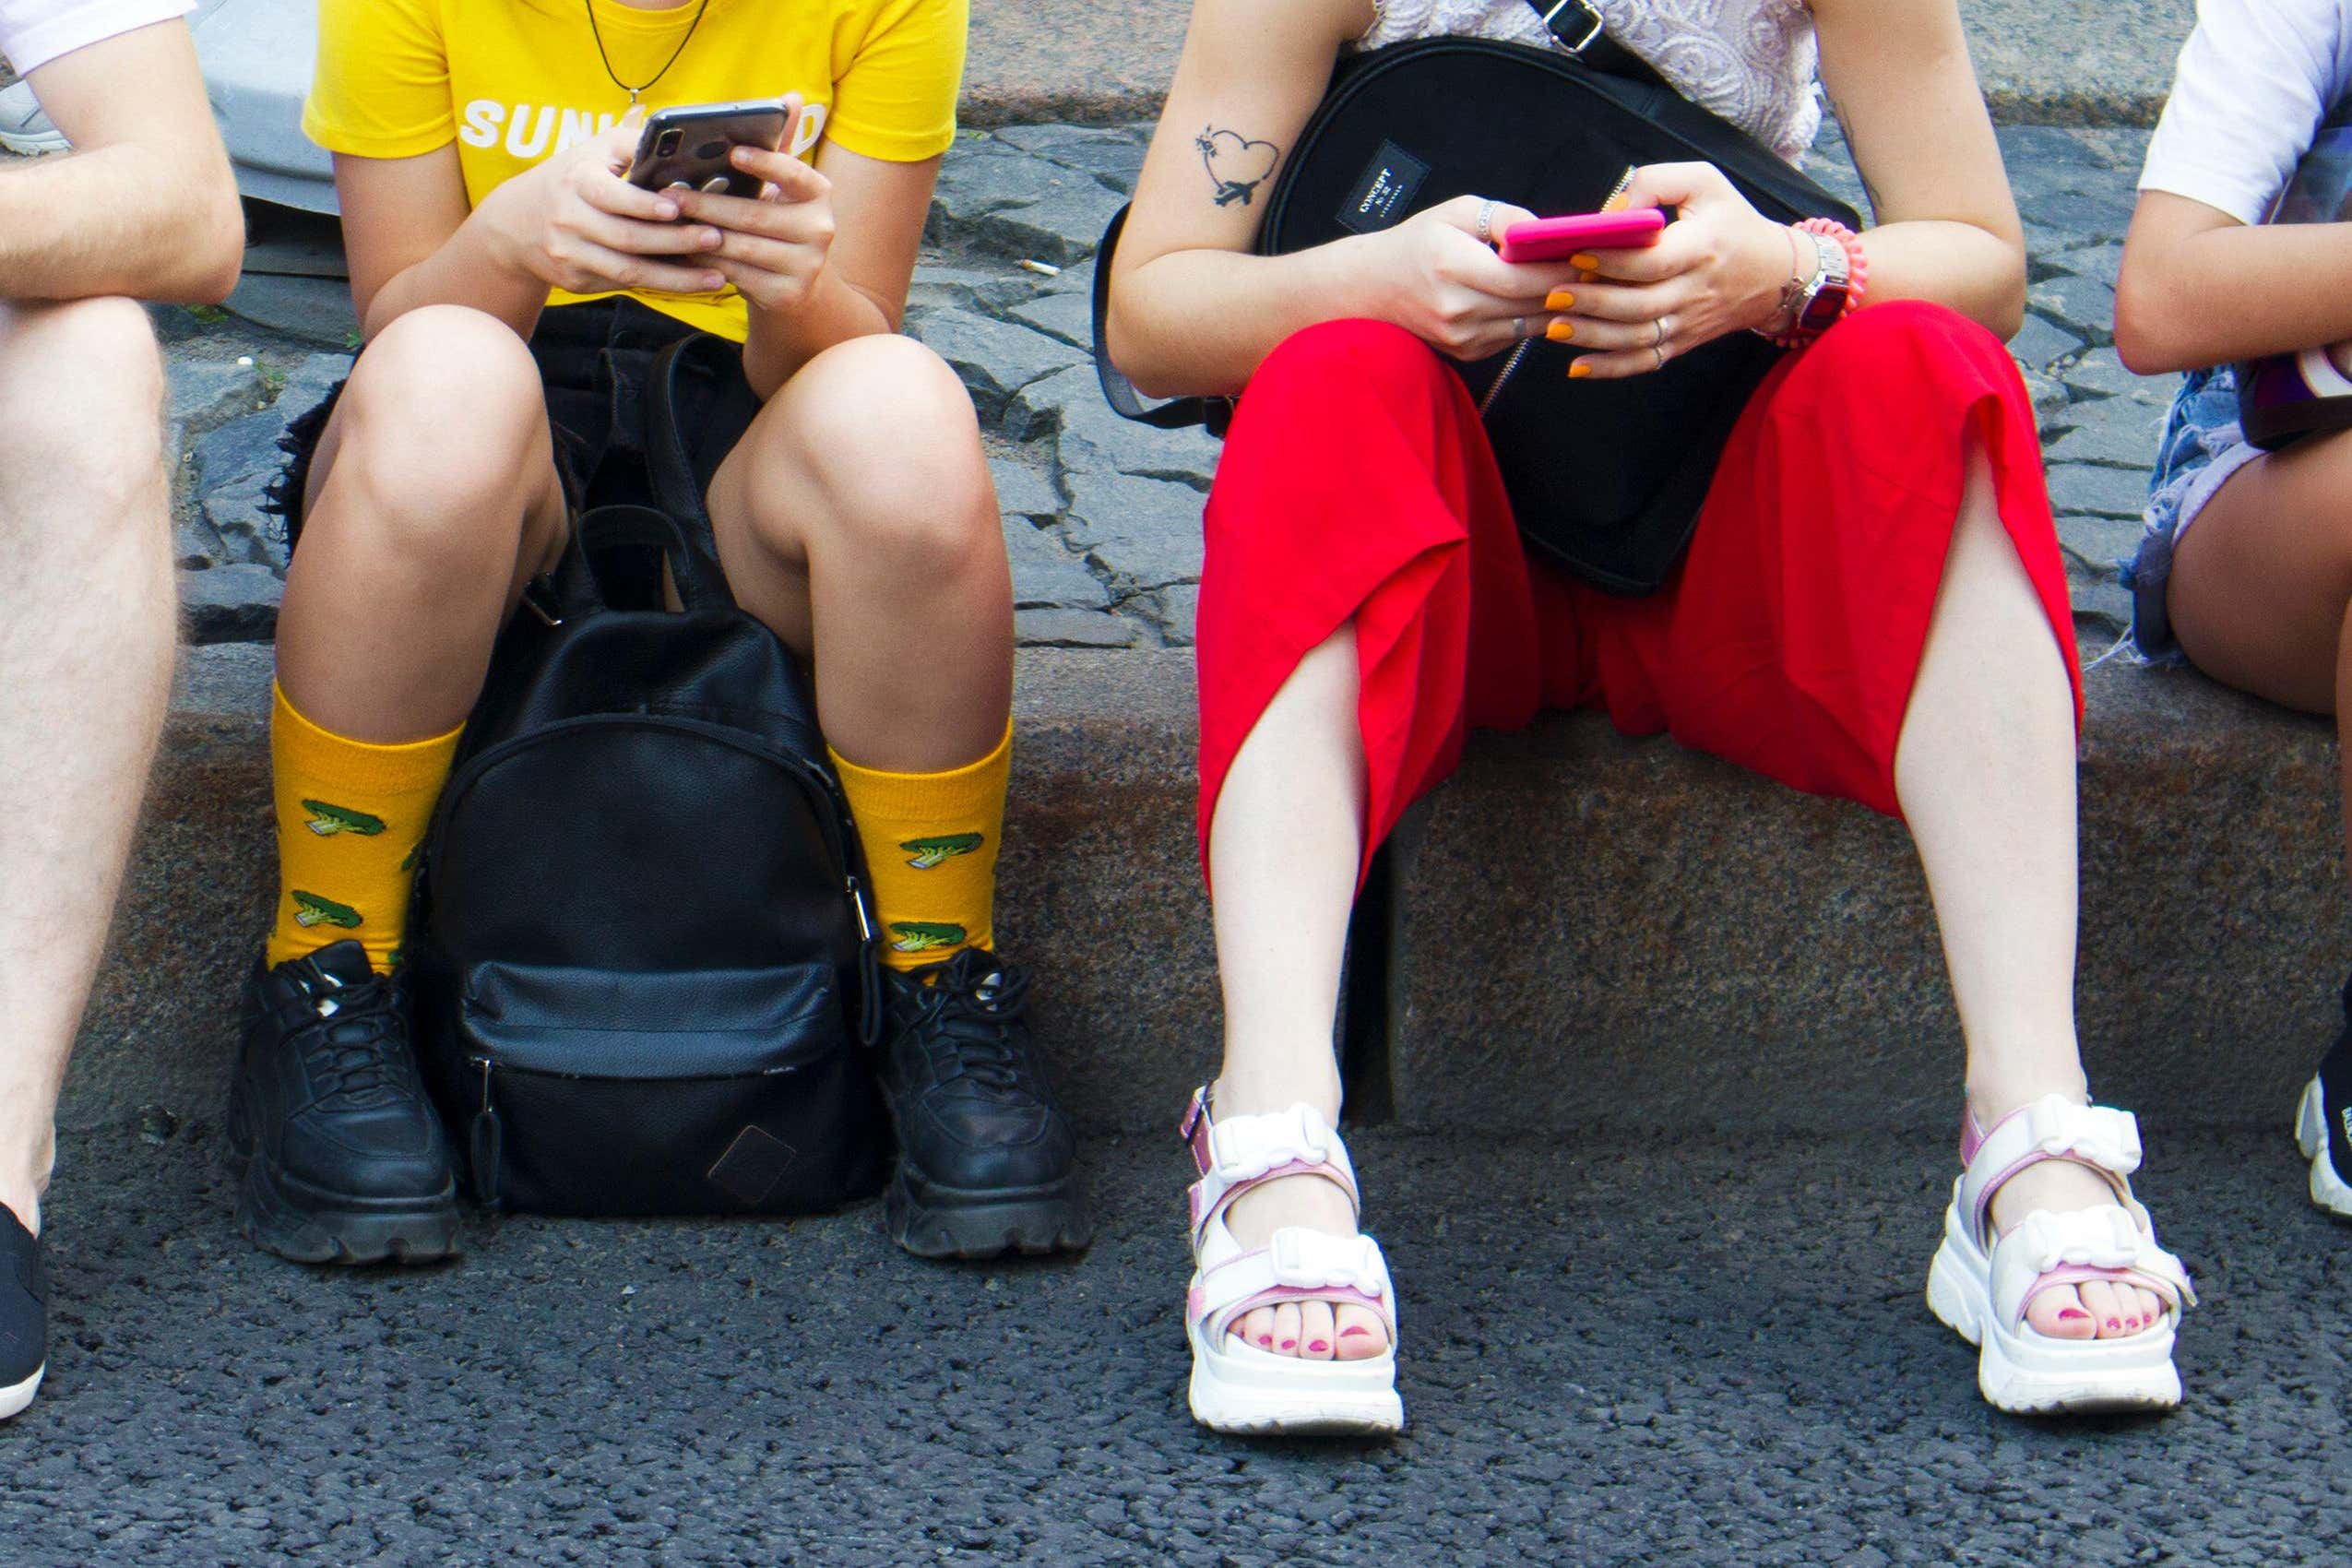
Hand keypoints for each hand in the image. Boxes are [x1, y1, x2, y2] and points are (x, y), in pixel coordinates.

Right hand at [475, 114, 728, 297]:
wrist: (515, 223)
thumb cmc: (572, 177)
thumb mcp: (593, 151)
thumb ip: (632, 143)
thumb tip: (675, 131)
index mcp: (577, 181)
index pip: (611, 195)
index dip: (643, 204)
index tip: (676, 208)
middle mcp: (569, 219)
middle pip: (628, 238)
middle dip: (675, 241)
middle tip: (716, 239)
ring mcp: (571, 254)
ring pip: (629, 271)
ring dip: (676, 277)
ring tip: (717, 276)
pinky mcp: (576, 281)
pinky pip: (624, 284)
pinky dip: (659, 284)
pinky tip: (690, 283)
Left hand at [668, 116, 836, 316]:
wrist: (795, 286)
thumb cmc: (778, 224)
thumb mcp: (780, 187)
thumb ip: (778, 145)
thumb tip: (789, 96)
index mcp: (819, 194)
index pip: (794, 172)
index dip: (765, 163)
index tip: (733, 153)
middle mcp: (821, 229)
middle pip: (754, 216)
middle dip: (707, 205)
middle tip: (668, 195)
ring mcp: (807, 265)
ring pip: (741, 247)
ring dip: (699, 235)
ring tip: (668, 222)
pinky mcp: (788, 294)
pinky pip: (737, 275)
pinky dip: (706, 263)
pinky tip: (683, 251)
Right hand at [1361, 195, 1583, 362]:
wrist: (1371, 288)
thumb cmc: (1417, 244)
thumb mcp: (1456, 212)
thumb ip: (1503, 217)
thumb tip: (1544, 230)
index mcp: (1452, 267)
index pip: (1521, 278)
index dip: (1561, 271)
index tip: (1590, 257)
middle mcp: (1456, 309)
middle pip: (1532, 305)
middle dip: (1570, 288)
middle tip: (1601, 270)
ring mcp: (1461, 337)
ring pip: (1529, 325)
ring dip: (1558, 307)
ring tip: (1582, 283)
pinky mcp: (1467, 353)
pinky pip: (1514, 336)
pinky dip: (1532, 318)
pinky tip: (1544, 299)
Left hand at [1543, 162, 1796, 379]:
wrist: (1774, 274)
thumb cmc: (1730, 221)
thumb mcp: (1705, 182)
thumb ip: (1657, 181)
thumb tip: (1614, 211)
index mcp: (1702, 248)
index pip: (1655, 261)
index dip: (1615, 262)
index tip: (1578, 255)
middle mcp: (1695, 291)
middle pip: (1641, 306)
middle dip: (1593, 304)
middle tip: (1554, 297)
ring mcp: (1689, 322)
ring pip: (1638, 338)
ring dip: (1594, 337)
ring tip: (1554, 329)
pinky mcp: (1683, 342)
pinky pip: (1646, 362)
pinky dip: (1611, 368)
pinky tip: (1577, 367)